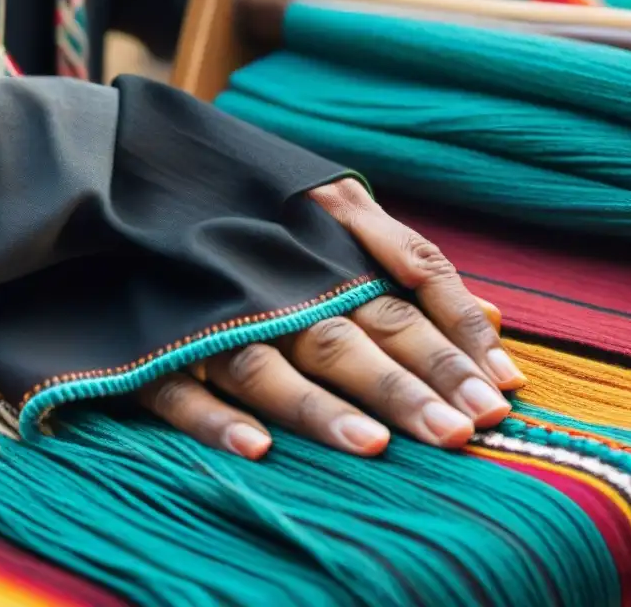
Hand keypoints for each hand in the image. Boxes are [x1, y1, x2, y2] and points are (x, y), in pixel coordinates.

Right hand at [139, 179, 525, 459]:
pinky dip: (212, 416)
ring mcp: (210, 311)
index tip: (503, 390)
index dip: (454, 336)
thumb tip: (499, 320)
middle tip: (462, 430)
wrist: (127, 182)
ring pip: (269, 362)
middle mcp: (276, 278)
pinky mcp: (150, 340)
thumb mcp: (337, 219)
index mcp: (327, 245)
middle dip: (406, 381)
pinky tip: (257, 449)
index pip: (403, 290)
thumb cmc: (254, 214)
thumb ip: (417, 272)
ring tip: (373, 447)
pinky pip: (176, 385)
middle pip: (349, 331)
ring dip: (320, 405)